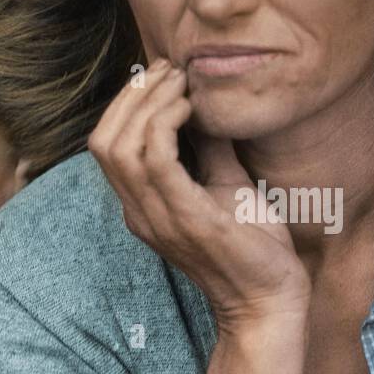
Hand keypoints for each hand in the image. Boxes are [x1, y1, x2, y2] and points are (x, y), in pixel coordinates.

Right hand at [88, 61, 309, 331]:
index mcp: (143, 206)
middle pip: (103, 140)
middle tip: (170, 72)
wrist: (270, 301)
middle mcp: (139, 213)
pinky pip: (156, 160)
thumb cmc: (252, 247)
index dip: (127, 102)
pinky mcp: (186, 220)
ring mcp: (158, 219)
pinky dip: (166, 124)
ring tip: (181, 84)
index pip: (107, 144)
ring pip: (121, 146)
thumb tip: (207, 104)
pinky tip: (191, 109)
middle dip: (132, 96)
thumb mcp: (227, 185)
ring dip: (149, 103)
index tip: (164, 75)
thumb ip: (210, 149)